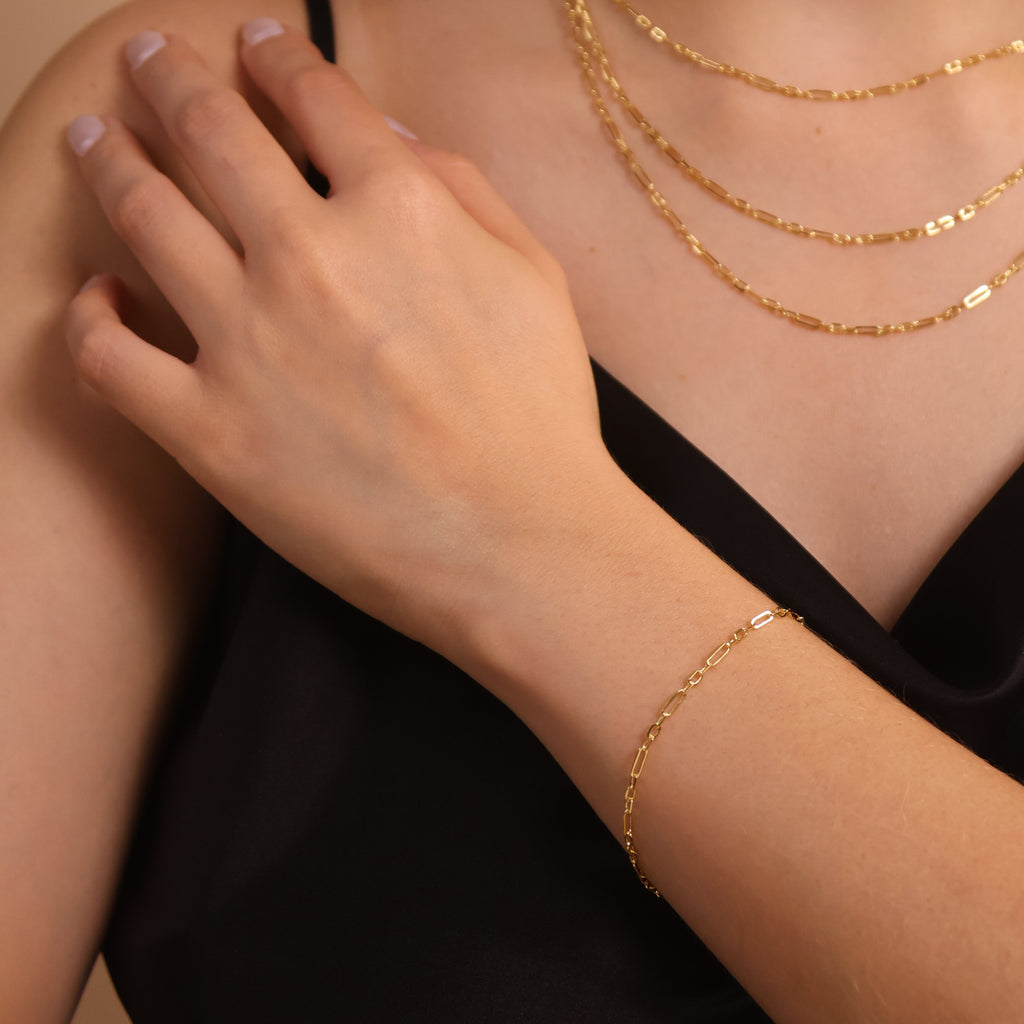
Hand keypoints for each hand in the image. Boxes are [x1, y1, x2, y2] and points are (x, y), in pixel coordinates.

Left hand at [63, 21, 609, 650]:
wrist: (521, 545)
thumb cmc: (538, 418)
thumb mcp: (535, 276)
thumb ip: (463, 190)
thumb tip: (391, 137)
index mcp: (397, 210)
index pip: (314, 98)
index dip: (276, 54)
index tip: (255, 41)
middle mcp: (311, 257)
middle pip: (209, 131)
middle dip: (168, 75)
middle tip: (144, 57)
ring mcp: (249, 343)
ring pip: (143, 217)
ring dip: (110, 159)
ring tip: (94, 137)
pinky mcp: (211, 433)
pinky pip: (112, 357)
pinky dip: (92, 317)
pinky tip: (98, 296)